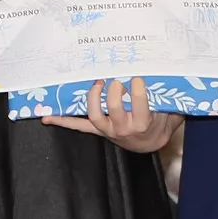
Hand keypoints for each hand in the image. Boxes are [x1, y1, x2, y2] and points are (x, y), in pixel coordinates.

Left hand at [41, 80, 181, 153]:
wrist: (148, 143)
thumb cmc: (160, 122)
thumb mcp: (169, 111)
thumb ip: (170, 97)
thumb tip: (172, 74)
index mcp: (142, 122)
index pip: (139, 105)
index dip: (137, 90)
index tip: (136, 78)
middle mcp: (123, 128)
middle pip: (114, 108)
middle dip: (113, 92)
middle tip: (115, 80)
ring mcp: (108, 130)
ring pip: (94, 115)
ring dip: (92, 98)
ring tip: (96, 84)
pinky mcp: (97, 130)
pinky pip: (79, 126)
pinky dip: (63, 121)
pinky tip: (46, 117)